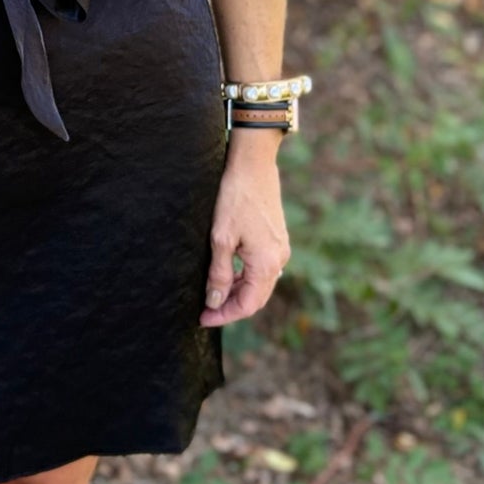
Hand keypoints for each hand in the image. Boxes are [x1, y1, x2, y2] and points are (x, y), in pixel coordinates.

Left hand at [200, 138, 290, 327]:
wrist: (254, 164)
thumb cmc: (235, 198)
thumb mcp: (221, 238)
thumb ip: (219, 273)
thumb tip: (214, 301)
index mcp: (266, 263)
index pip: (247, 304)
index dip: (225, 315)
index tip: (203, 319)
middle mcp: (279, 260)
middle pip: (256, 298)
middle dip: (231, 307)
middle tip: (205, 311)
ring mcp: (280, 249)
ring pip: (259, 284)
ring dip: (237, 292)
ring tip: (212, 293)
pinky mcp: (276, 239)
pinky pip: (262, 268)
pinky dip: (244, 277)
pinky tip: (227, 272)